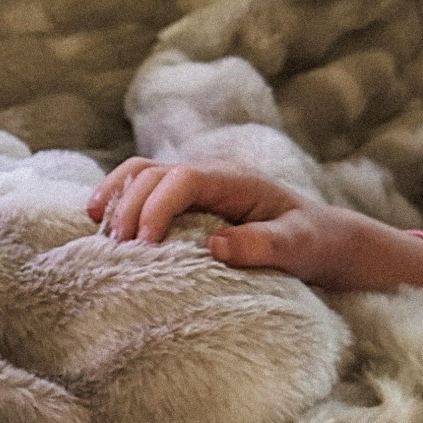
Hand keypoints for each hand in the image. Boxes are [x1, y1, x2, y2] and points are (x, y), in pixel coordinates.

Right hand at [87, 159, 422, 293]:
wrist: (323, 238)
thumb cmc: (313, 243)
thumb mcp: (299, 247)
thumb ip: (263, 245)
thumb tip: (215, 246)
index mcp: (234, 181)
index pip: (181, 179)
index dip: (155, 206)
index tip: (143, 245)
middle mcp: (209, 176)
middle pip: (151, 173)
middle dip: (128, 206)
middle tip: (118, 249)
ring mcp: (194, 186)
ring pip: (140, 174)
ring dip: (115, 197)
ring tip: (99, 231)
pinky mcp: (185, 202)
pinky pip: (142, 190)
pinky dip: (117, 200)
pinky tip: (101, 222)